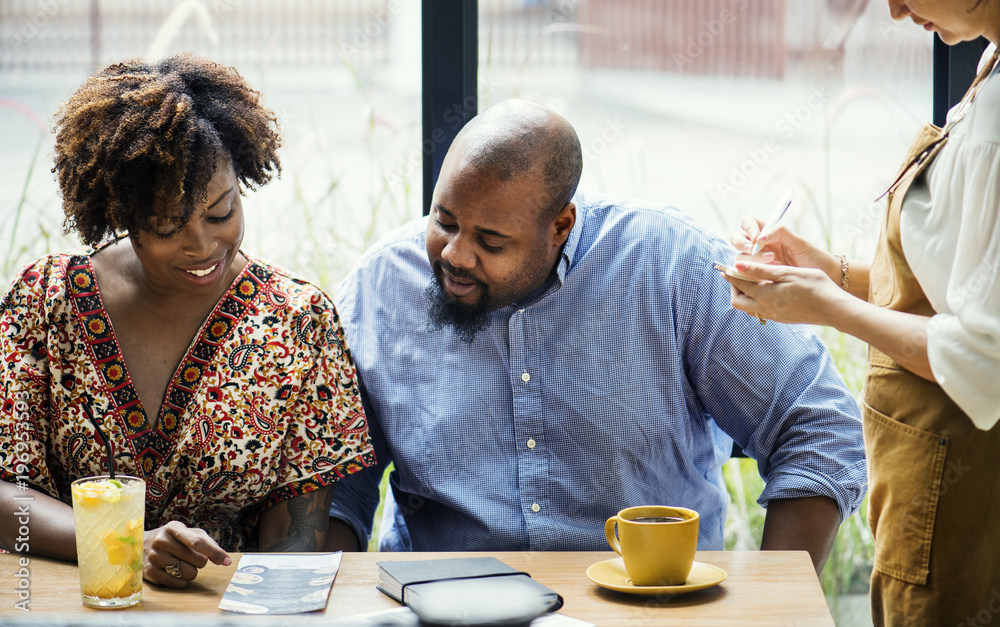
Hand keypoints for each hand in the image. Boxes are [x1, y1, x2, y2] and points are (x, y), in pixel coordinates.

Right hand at [143, 521, 231, 588]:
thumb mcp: (189, 534)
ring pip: (188, 573)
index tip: (228, 562)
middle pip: (197, 560)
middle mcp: (161, 541)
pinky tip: (175, 572)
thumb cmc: (174, 539)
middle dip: (200, 561)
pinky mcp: (149, 572)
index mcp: (174, 528)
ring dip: (191, 571)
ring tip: (181, 563)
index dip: (214, 552)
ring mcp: (154, 557)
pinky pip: (178, 583)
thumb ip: (208, 544)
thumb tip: (225, 560)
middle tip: (191, 557)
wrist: (142, 544)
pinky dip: (182, 581)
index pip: (198, 542)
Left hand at [720, 261, 848, 325]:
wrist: (834, 309)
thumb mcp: (786, 273)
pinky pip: (761, 311)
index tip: (727, 266)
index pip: (739, 285)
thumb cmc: (814, 286)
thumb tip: (737, 266)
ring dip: (746, 295)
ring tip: (753, 281)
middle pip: (738, 301)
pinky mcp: (782, 319)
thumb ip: (760, 271)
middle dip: (735, 288)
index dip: (731, 274)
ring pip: (749, 308)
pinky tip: (768, 290)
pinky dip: (757, 300)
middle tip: (739, 275)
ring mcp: (774, 316)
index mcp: (764, 296)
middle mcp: (765, 309)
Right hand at [731, 217, 841, 282]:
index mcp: (769, 233)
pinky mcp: (759, 276)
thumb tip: (760, 237)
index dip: (748, 228)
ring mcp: (759, 261)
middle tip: (751, 250)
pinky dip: (752, 273)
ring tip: (773, 262)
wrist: (825, 277)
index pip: (749, 223)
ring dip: (751, 259)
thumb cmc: (814, 257)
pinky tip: (767, 275)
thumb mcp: (800, 243)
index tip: (756, 237)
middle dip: (742, 244)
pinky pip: (746, 273)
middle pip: (738, 239)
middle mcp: (761, 245)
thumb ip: (781, 234)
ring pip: (741, 257)